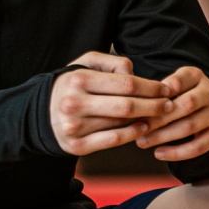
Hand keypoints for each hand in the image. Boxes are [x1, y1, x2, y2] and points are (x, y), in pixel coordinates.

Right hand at [49, 51, 172, 156]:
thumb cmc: (71, 86)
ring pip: (121, 123)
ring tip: (158, 115)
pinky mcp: (76, 146)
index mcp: (78, 80)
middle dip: (154, 105)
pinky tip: (142, 127)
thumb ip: (112, 62)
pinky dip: (132, 134)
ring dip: (146, 120)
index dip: (151, 87)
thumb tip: (135, 74)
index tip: (165, 89)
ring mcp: (74, 127)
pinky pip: (112, 140)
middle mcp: (74, 104)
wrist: (39, 114)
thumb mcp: (85, 64)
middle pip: (127, 106)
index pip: (126, 83)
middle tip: (169, 104)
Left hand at [136, 65, 208, 160]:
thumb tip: (127, 101)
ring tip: (141, 142)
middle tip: (136, 127)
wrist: (199, 112)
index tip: (138, 104)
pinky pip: (199, 146)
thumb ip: (151, 91)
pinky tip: (158, 153)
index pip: (178, 81)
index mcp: (196, 75)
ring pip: (190, 126)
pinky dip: (177, 152)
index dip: (159, 93)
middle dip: (158, 118)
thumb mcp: (164, 88)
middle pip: (185, 105)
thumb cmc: (171, 98)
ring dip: (163, 136)